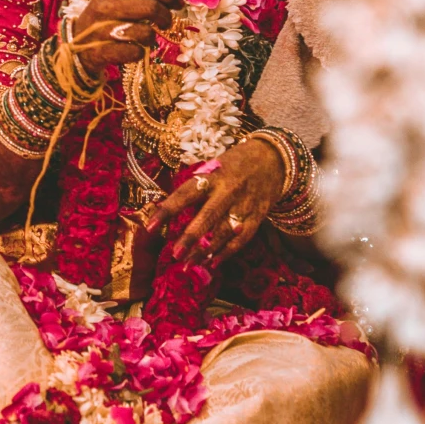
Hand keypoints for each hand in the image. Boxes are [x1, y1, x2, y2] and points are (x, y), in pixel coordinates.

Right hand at [64, 0, 181, 72]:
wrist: (75, 47)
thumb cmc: (105, 21)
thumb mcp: (121, 3)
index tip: (177, 4)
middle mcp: (104, 7)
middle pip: (150, 7)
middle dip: (165, 17)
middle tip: (166, 23)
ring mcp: (100, 30)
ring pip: (143, 32)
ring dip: (151, 37)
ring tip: (147, 38)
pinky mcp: (100, 52)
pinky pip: (132, 52)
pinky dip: (139, 53)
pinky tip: (135, 51)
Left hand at [126, 133, 287, 284]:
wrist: (274, 159)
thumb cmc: (234, 163)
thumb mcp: (213, 167)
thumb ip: (196, 188)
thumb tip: (168, 209)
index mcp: (212, 175)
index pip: (185, 194)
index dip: (167, 211)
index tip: (150, 228)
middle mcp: (228, 191)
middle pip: (208, 216)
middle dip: (191, 237)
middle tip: (175, 255)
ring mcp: (244, 205)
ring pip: (224, 232)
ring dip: (206, 251)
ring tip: (188, 264)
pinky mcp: (257, 217)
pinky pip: (241, 239)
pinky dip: (227, 252)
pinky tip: (213, 262)